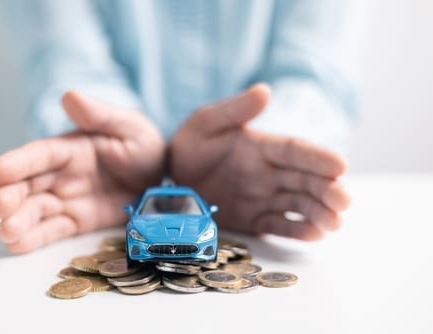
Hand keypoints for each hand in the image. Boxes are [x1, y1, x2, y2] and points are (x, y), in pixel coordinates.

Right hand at [0, 92, 164, 252]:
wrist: (158, 177)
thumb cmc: (142, 146)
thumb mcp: (129, 126)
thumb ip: (101, 115)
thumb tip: (70, 96)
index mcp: (70, 148)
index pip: (40, 155)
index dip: (19, 162)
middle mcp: (60, 175)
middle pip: (28, 185)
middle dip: (10, 195)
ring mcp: (66, 200)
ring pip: (35, 210)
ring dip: (18, 221)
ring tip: (6, 232)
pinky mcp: (76, 221)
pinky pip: (53, 230)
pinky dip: (34, 238)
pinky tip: (18, 245)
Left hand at [170, 84, 350, 239]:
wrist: (170, 178)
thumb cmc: (189, 146)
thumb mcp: (207, 123)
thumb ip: (235, 110)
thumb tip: (265, 90)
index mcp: (261, 147)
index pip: (295, 151)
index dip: (318, 158)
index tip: (341, 166)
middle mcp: (269, 173)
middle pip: (305, 180)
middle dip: (327, 190)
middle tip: (345, 201)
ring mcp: (263, 197)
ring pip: (298, 204)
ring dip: (319, 213)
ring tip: (336, 223)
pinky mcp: (254, 219)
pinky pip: (279, 225)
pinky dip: (297, 230)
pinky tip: (315, 234)